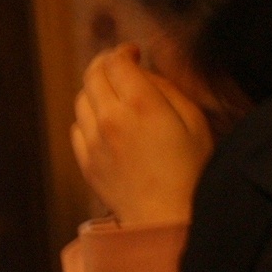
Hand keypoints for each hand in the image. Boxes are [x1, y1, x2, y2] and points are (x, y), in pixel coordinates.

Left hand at [71, 44, 215, 227]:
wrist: (167, 220)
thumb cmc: (191, 172)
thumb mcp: (194, 122)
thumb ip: (167, 90)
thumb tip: (144, 73)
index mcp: (141, 104)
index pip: (116, 60)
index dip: (124, 51)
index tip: (134, 53)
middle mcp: (110, 117)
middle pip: (93, 74)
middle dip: (106, 64)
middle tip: (120, 67)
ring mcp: (94, 141)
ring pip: (81, 98)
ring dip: (96, 90)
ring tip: (114, 96)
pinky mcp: (86, 161)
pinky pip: (77, 127)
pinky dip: (88, 118)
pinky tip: (105, 125)